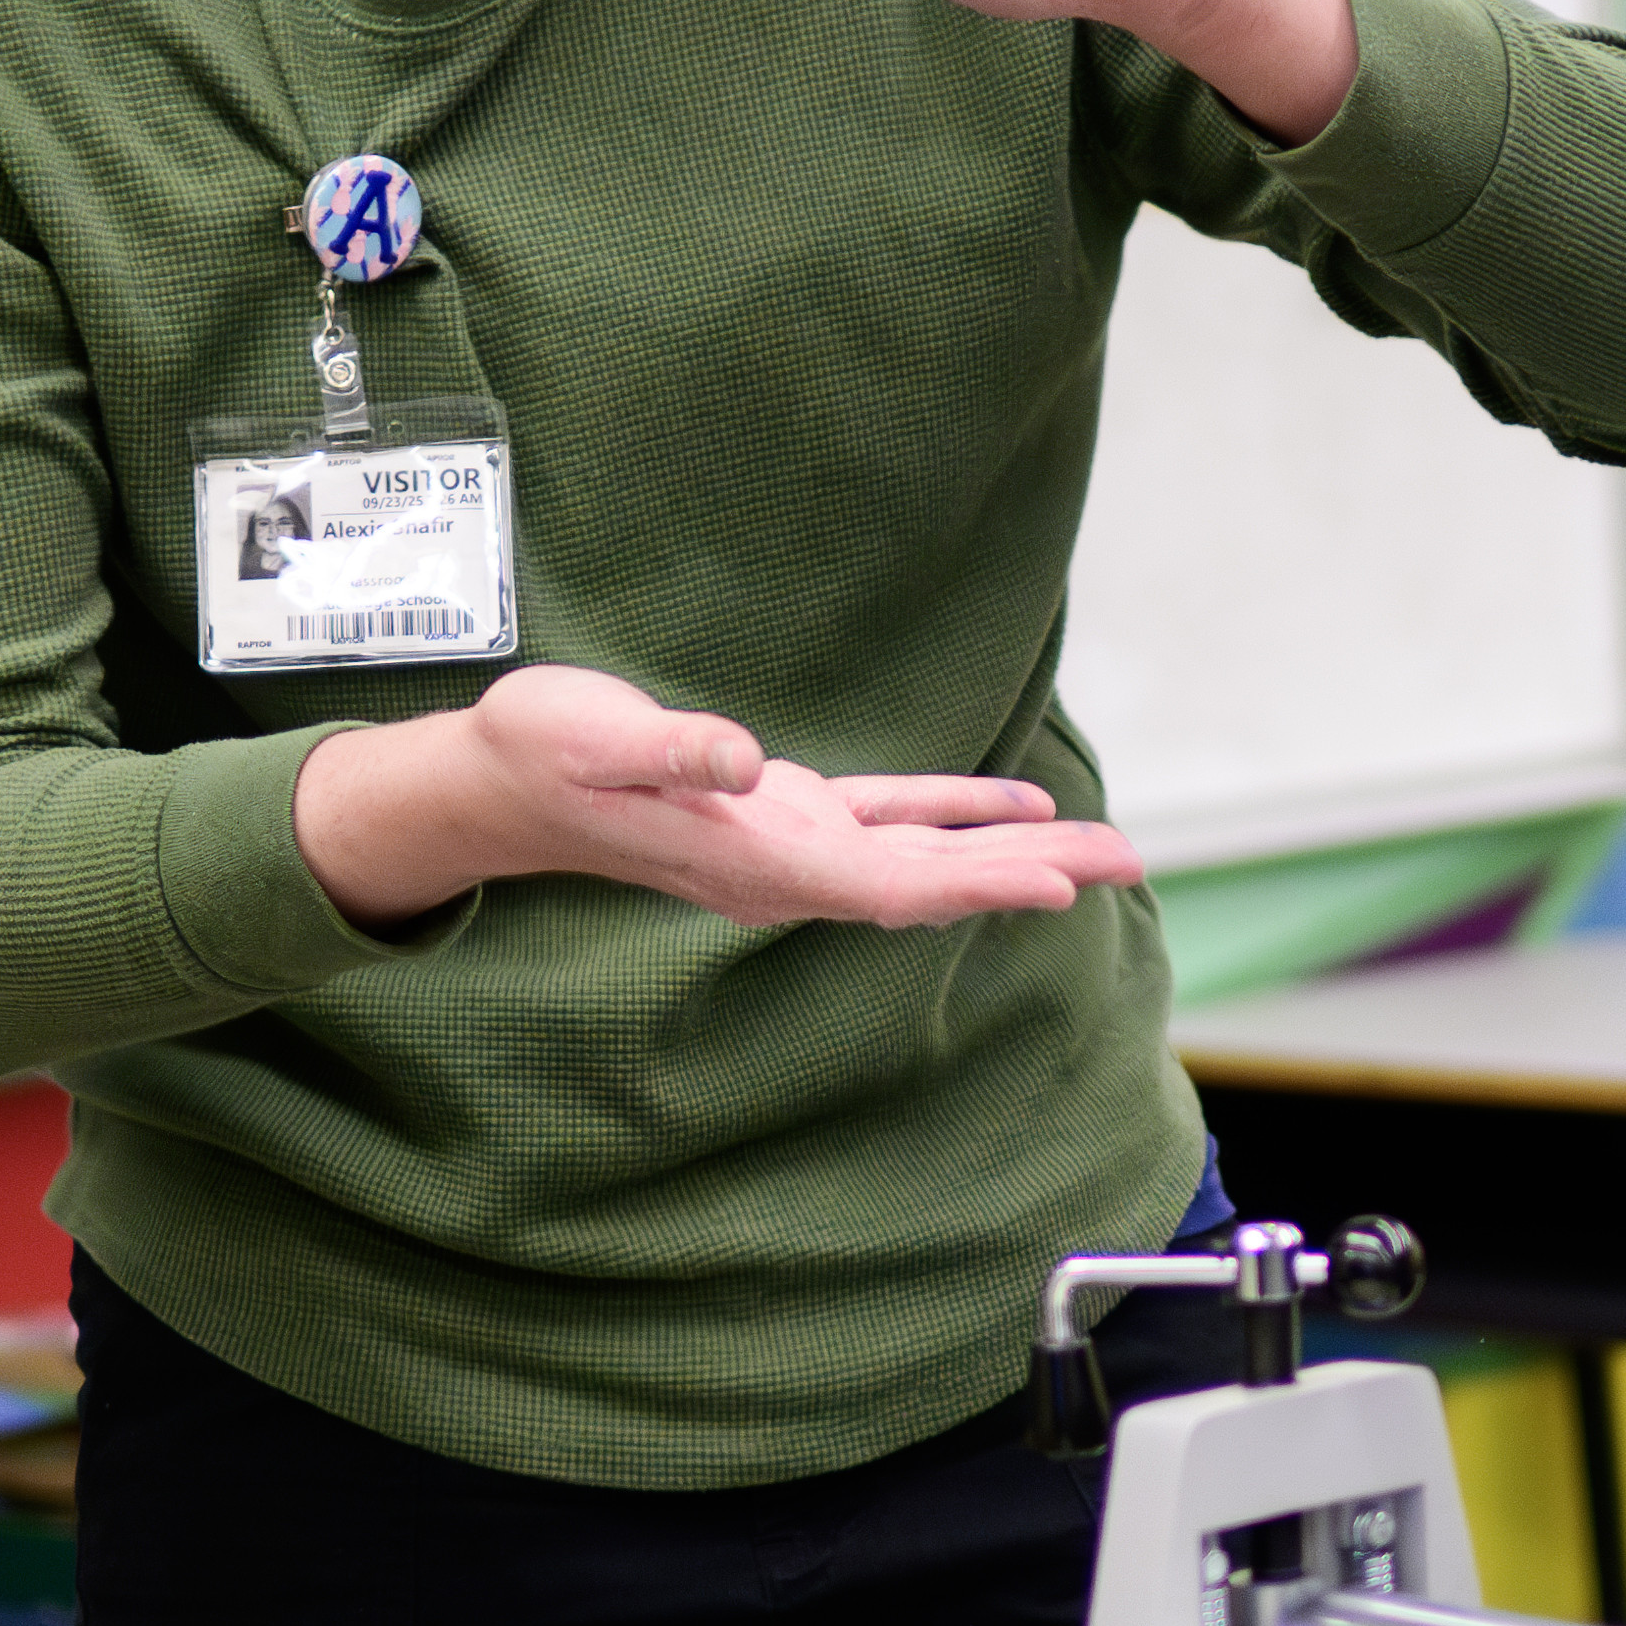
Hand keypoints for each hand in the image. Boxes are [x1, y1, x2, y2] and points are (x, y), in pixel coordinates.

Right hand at [299, 661, 1146, 932]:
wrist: (498, 784)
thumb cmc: (540, 757)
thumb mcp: (597, 740)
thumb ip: (673, 752)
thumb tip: (747, 761)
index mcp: (756, 858)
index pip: (888, 885)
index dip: (976, 883)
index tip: (1055, 883)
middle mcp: (788, 868)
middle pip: (930, 884)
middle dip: (1028, 873)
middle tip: (1126, 860)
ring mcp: (790, 846)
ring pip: (923, 858)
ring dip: (1011, 852)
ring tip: (1101, 846)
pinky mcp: (785, 813)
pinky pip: (889, 820)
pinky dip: (956, 813)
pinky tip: (1016, 806)